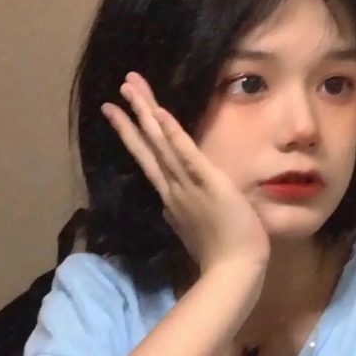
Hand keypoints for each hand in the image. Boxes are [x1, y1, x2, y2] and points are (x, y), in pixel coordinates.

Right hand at [100, 72, 269, 273]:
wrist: (235, 269)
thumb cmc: (218, 249)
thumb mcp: (191, 229)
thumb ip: (177, 214)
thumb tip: (166, 208)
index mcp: (171, 193)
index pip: (149, 158)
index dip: (133, 135)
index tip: (120, 114)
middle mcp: (172, 184)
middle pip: (148, 143)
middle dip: (133, 114)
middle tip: (121, 87)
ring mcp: (187, 182)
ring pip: (161, 142)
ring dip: (146, 113)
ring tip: (130, 86)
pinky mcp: (208, 181)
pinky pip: (187, 154)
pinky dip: (173, 134)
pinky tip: (160, 113)